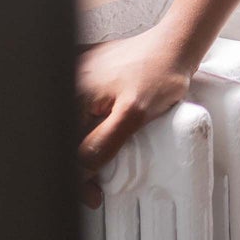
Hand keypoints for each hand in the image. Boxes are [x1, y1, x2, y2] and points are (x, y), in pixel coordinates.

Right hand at [75, 23, 193, 208]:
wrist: (174, 44)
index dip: (76, 178)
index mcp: (73, 92)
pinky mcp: (84, 69)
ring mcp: (76, 73)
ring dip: (82, 147)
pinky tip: (99, 133)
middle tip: (96, 188)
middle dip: (78, 166)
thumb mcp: (133, 115)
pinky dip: (85, 125)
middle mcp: (69, 80)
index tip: (93, 194)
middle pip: (65, 137)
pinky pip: (76, 105)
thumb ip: (102, 145)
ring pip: (70, 124)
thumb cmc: (159, 73)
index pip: (65, 148)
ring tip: (100, 163)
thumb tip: (79, 169)